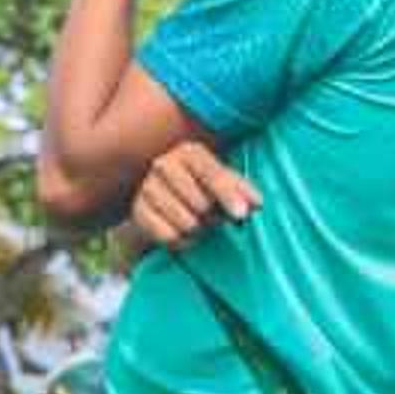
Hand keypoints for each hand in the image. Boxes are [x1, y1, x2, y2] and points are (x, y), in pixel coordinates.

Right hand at [131, 141, 259, 247]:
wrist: (160, 194)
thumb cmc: (200, 186)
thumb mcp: (223, 181)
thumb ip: (242, 190)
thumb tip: (256, 204)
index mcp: (190, 152)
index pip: (213, 175)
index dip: (228, 196)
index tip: (241, 215)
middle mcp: (164, 164)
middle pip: (201, 204)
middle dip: (213, 217)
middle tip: (212, 216)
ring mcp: (148, 187)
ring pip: (187, 223)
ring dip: (198, 230)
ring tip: (197, 223)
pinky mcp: (138, 211)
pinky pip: (169, 236)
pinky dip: (182, 241)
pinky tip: (183, 232)